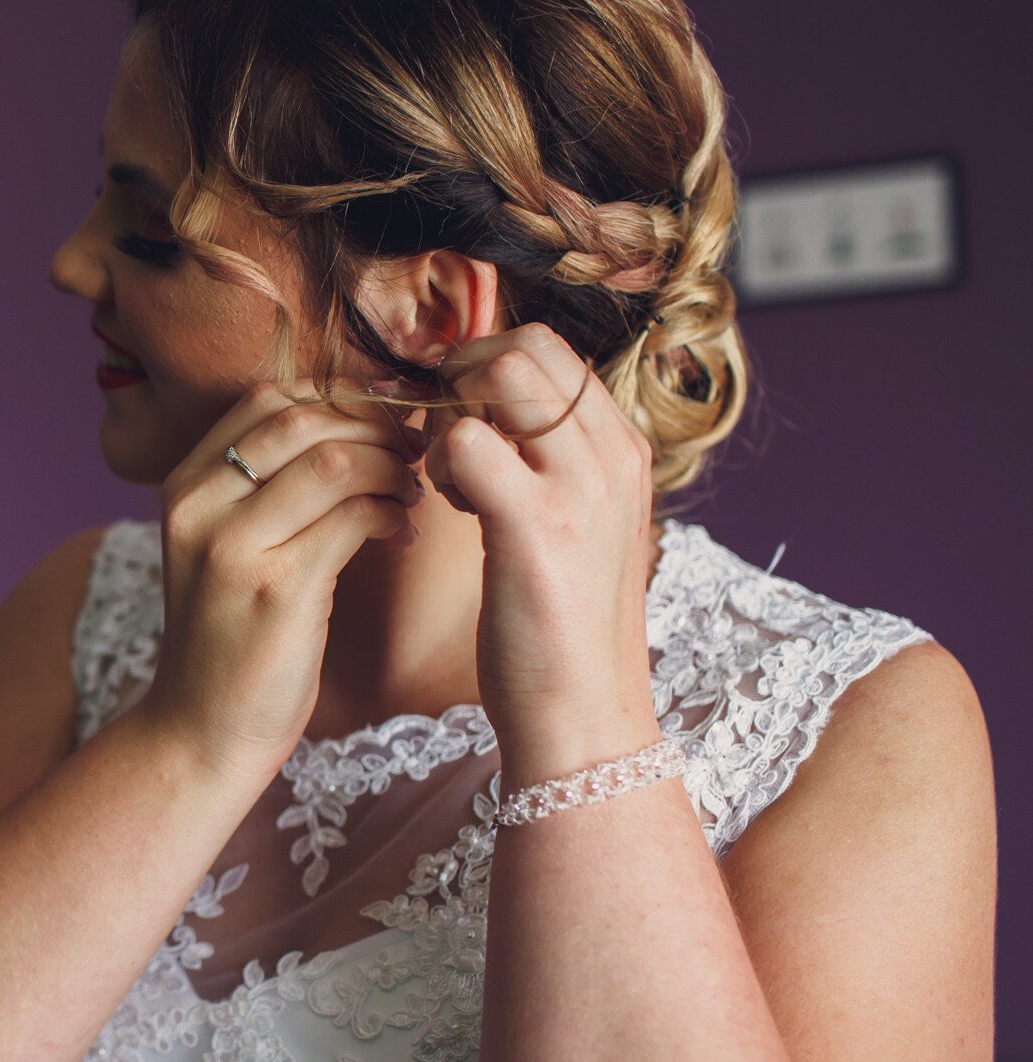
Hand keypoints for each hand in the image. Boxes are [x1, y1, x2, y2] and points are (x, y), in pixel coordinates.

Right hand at [136, 381, 423, 783]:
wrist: (200, 733)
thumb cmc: (229, 638)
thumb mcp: (224, 546)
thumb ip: (264, 486)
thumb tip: (350, 421)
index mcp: (182, 483)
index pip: (268, 398)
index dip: (340, 399)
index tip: (385, 421)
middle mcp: (197, 504)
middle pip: (305, 418)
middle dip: (375, 426)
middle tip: (414, 452)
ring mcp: (231, 546)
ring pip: (335, 461)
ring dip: (392, 468)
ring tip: (412, 492)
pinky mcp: (275, 590)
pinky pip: (354, 518)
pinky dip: (392, 514)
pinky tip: (401, 534)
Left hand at [421, 324, 661, 775]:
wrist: (581, 715)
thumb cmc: (558, 624)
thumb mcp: (571, 523)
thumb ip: (544, 462)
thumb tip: (483, 410)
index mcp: (623, 450)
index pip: (551, 349)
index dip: (487, 366)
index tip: (460, 420)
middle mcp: (611, 456)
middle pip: (527, 346)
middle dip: (463, 377)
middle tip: (444, 441)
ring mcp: (580, 488)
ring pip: (501, 376)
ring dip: (451, 414)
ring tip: (450, 477)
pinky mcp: (537, 526)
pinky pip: (468, 443)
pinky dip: (439, 461)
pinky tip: (449, 507)